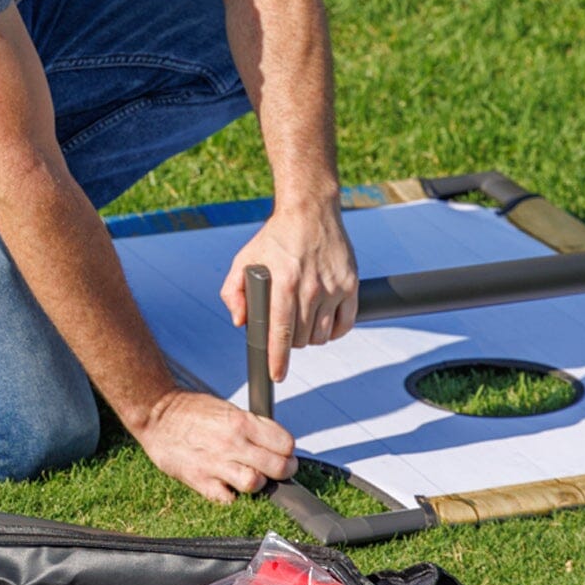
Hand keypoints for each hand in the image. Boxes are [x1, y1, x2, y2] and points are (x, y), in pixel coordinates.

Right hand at [129, 385, 293, 501]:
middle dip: (284, 471)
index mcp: (243, 422)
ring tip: (255, 478)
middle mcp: (233, 443)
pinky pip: (226, 499)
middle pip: (277, 467)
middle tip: (281, 470)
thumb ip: (253, 426)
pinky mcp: (199, 480)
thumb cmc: (193, 411)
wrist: (158, 415)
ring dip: (259, 484)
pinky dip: (233, 497)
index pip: (285, 443)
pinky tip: (231, 488)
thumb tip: (275, 442)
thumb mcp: (230, 409)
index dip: (289, 451)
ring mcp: (216, 464)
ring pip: (255, 484)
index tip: (286, 453)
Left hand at [223, 198, 359, 380]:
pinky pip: (346, 324)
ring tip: (302, 327)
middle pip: (301, 338)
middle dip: (290, 344)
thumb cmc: (276, 236)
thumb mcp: (243, 259)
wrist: (311, 210)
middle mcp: (312, 286)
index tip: (276, 375)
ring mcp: (334, 286)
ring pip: (322, 335)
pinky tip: (324, 325)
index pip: (281, 332)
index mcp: (284, 282)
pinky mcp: (351, 284)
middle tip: (284, 334)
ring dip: (310, 339)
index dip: (278, 359)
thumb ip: (233, 293)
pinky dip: (334, 332)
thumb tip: (240, 322)